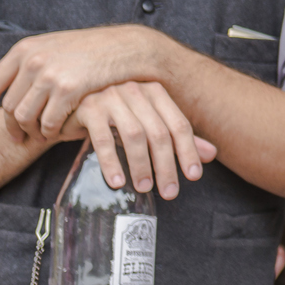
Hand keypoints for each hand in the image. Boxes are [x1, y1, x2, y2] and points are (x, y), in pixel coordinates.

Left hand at [0, 25, 165, 140]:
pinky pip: (49, 122)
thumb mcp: (49, 47)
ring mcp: (50, 75)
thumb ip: (18, 62)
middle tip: (20, 137)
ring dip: (32, 131)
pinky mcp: (69, 89)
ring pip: (25, 117)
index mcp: (26, 49)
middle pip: (9, 106)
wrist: (127, 47)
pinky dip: (52, 132)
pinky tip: (61, 132)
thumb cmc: (89, 48)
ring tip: (43, 135)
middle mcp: (34, 60)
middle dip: (12, 126)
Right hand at [59, 82, 217, 198]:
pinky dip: (111, 162)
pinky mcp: (89, 108)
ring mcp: (111, 97)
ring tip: (145, 189)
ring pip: (134, 135)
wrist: (73, 103)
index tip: (194, 176)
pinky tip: (117, 182)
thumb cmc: (117, 116)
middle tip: (169, 193)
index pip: (179, 124)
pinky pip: (102, 139)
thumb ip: (177, 137)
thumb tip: (211, 155)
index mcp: (156, 92)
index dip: (189, 151)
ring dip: (141, 165)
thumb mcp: (148, 123)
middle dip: (166, 165)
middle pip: (159, 133)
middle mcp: (136, 90)